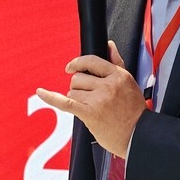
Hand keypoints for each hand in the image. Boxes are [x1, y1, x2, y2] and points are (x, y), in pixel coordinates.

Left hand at [37, 41, 145, 157]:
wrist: (138, 135)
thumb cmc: (134, 110)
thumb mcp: (129, 82)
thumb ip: (117, 61)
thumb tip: (109, 44)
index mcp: (118, 75)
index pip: (91, 61)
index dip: (78, 63)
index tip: (71, 67)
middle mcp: (108, 85)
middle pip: (78, 78)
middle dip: (79, 87)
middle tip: (90, 99)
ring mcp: (98, 99)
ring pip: (72, 91)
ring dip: (76, 99)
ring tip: (90, 108)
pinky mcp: (89, 114)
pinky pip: (65, 102)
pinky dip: (50, 97)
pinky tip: (40, 92)